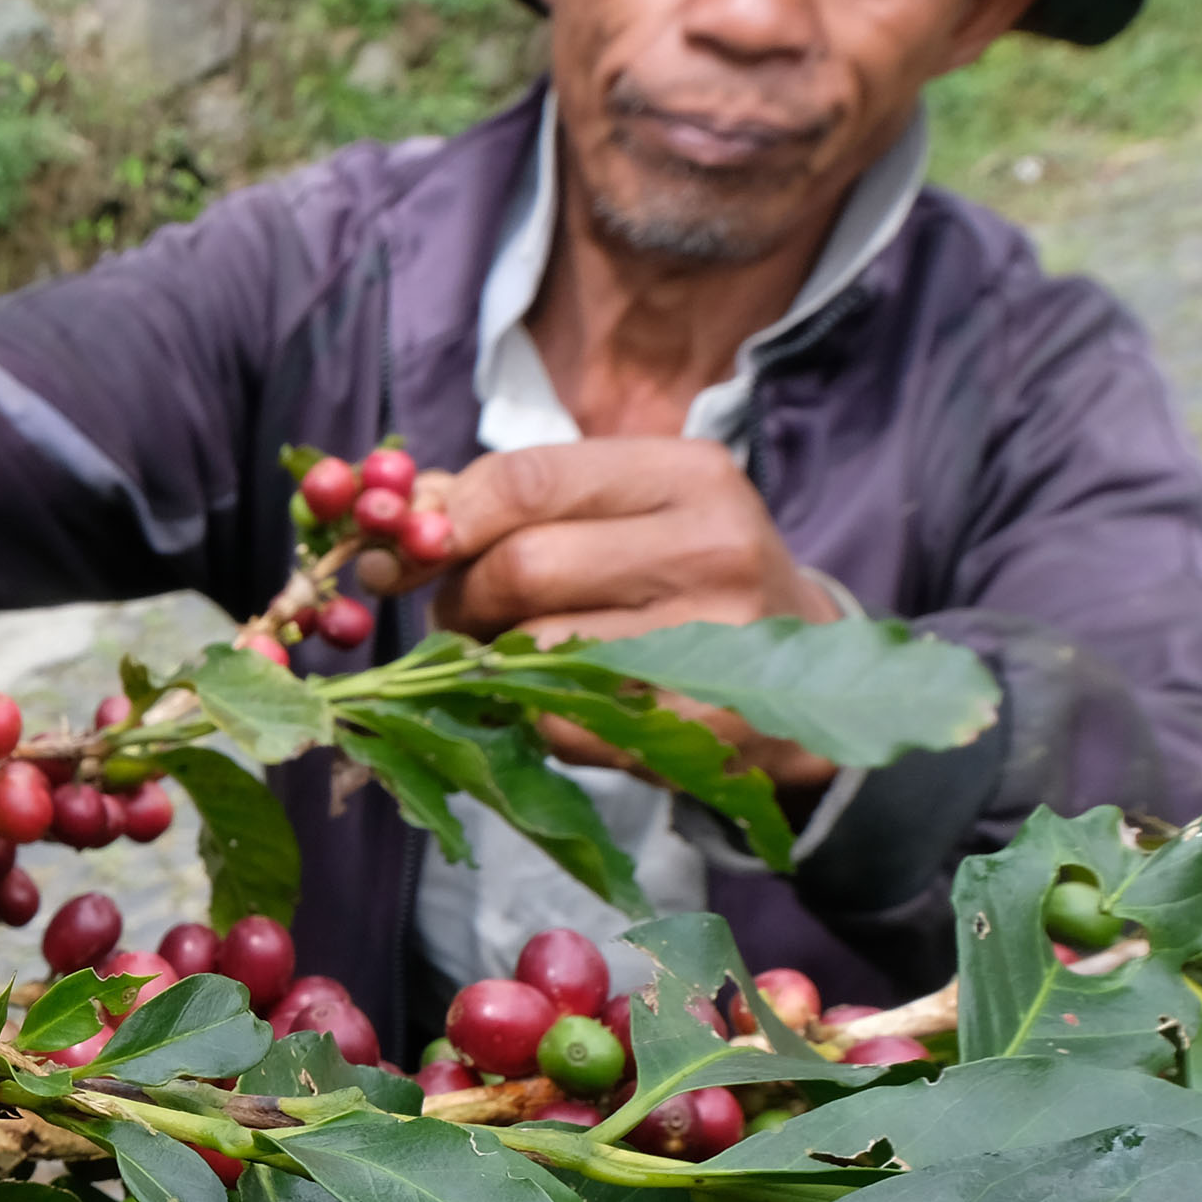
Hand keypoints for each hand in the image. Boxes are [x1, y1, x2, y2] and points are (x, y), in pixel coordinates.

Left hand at [361, 439, 843, 786]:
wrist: (799, 676)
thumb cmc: (681, 579)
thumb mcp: (624, 512)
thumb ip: (518, 504)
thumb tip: (402, 517)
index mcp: (687, 475)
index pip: (526, 479)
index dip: (443, 519)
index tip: (403, 550)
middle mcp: (711, 547)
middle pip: (519, 567)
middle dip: (461, 598)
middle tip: (460, 616)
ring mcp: (711, 641)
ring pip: (528, 649)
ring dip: (484, 661)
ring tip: (505, 656)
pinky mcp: (696, 725)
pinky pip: (554, 722)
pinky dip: (526, 717)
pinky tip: (550, 703)